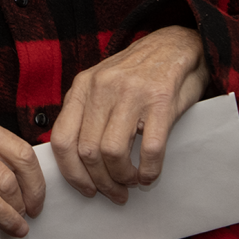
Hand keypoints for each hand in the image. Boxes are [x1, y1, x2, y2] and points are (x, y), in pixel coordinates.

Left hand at [50, 25, 209, 203]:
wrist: (176, 44)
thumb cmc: (137, 73)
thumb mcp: (101, 85)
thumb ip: (86, 113)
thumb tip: (76, 160)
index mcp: (82, 87)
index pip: (62, 138)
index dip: (71, 172)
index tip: (86, 189)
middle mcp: (102, 89)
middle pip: (87, 151)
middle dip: (100, 182)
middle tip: (115, 193)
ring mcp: (131, 94)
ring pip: (112, 152)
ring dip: (122, 177)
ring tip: (131, 182)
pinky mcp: (161, 101)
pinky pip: (149, 148)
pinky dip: (148, 170)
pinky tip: (149, 174)